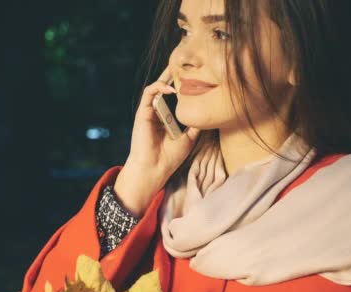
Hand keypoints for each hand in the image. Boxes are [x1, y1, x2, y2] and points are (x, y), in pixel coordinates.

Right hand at [113, 66, 200, 215]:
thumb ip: (195, 125)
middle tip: (182, 63)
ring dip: (166, 78)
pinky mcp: (142, 113)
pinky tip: (170, 87)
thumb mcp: (189, 139)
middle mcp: (156, 113)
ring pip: (155, 88)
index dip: (180, 85)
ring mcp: (148, 112)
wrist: (155, 169)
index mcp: (166, 118)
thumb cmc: (169, 157)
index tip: (192, 76)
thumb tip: (208, 113)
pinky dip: (158, 88)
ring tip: (177, 70)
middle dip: (171, 75)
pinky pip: (148, 94)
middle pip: (163, 88)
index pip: (173, 97)